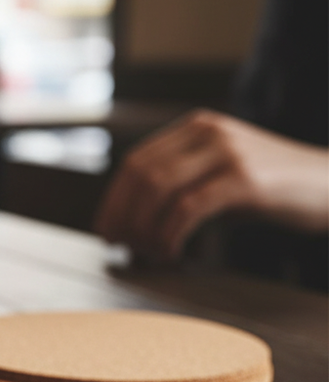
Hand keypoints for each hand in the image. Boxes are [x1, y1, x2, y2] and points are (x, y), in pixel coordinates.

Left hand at [95, 110, 328, 259]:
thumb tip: (132, 227)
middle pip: (141, 173)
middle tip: (119, 246)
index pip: (136, 161)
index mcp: (197, 128)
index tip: (106, 230)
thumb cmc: (275, 190)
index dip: (114, 200)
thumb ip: (182, 191)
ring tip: (147, 254)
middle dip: (123, 215)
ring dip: (143, 227)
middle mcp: (208, 132)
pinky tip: (171, 253)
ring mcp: (227, 152)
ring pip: (159, 188)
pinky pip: (188, 207)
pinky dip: (169, 234)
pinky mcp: (245, 179)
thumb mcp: (221, 178)